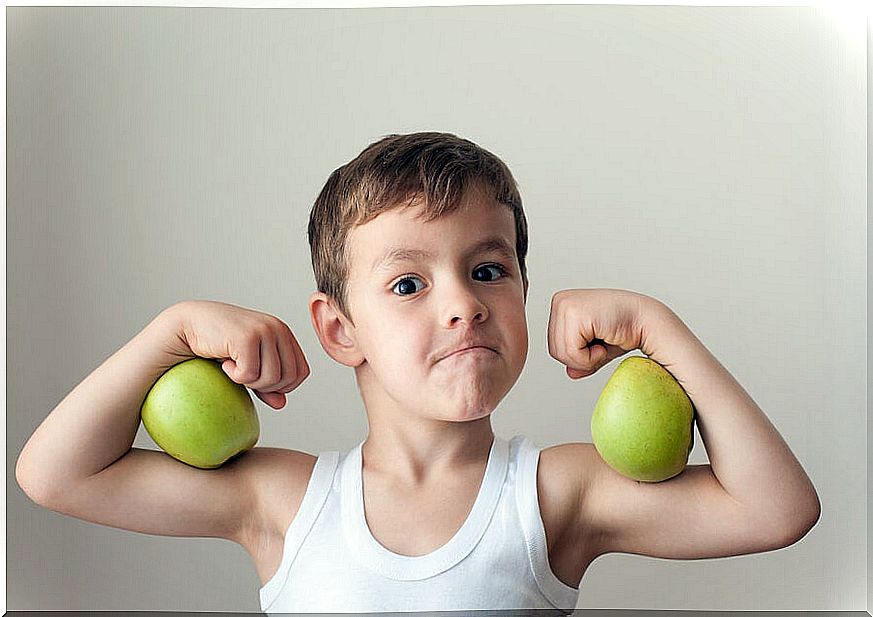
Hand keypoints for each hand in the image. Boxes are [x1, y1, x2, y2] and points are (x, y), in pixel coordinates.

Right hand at [166, 300, 309, 408]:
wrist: (188, 326)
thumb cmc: (218, 344)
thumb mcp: (248, 364)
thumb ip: (267, 383)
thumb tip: (282, 404)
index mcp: (283, 333)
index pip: (301, 372)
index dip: (283, 386)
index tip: (259, 381)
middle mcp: (278, 329)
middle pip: (289, 378)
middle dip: (266, 386)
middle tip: (244, 375)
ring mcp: (264, 331)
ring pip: (271, 379)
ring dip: (250, 382)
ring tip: (234, 366)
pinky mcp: (247, 337)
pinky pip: (250, 374)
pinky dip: (235, 376)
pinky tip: (225, 361)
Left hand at [547, 288, 659, 378]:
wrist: (647, 321)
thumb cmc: (625, 329)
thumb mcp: (596, 347)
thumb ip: (579, 359)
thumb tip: (570, 373)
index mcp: (561, 305)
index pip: (554, 346)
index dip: (578, 354)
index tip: (599, 339)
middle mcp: (559, 301)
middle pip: (555, 351)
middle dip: (581, 358)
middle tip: (602, 341)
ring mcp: (565, 305)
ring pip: (562, 354)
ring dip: (587, 357)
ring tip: (603, 339)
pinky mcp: (574, 313)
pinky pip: (572, 352)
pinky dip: (591, 356)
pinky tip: (604, 337)